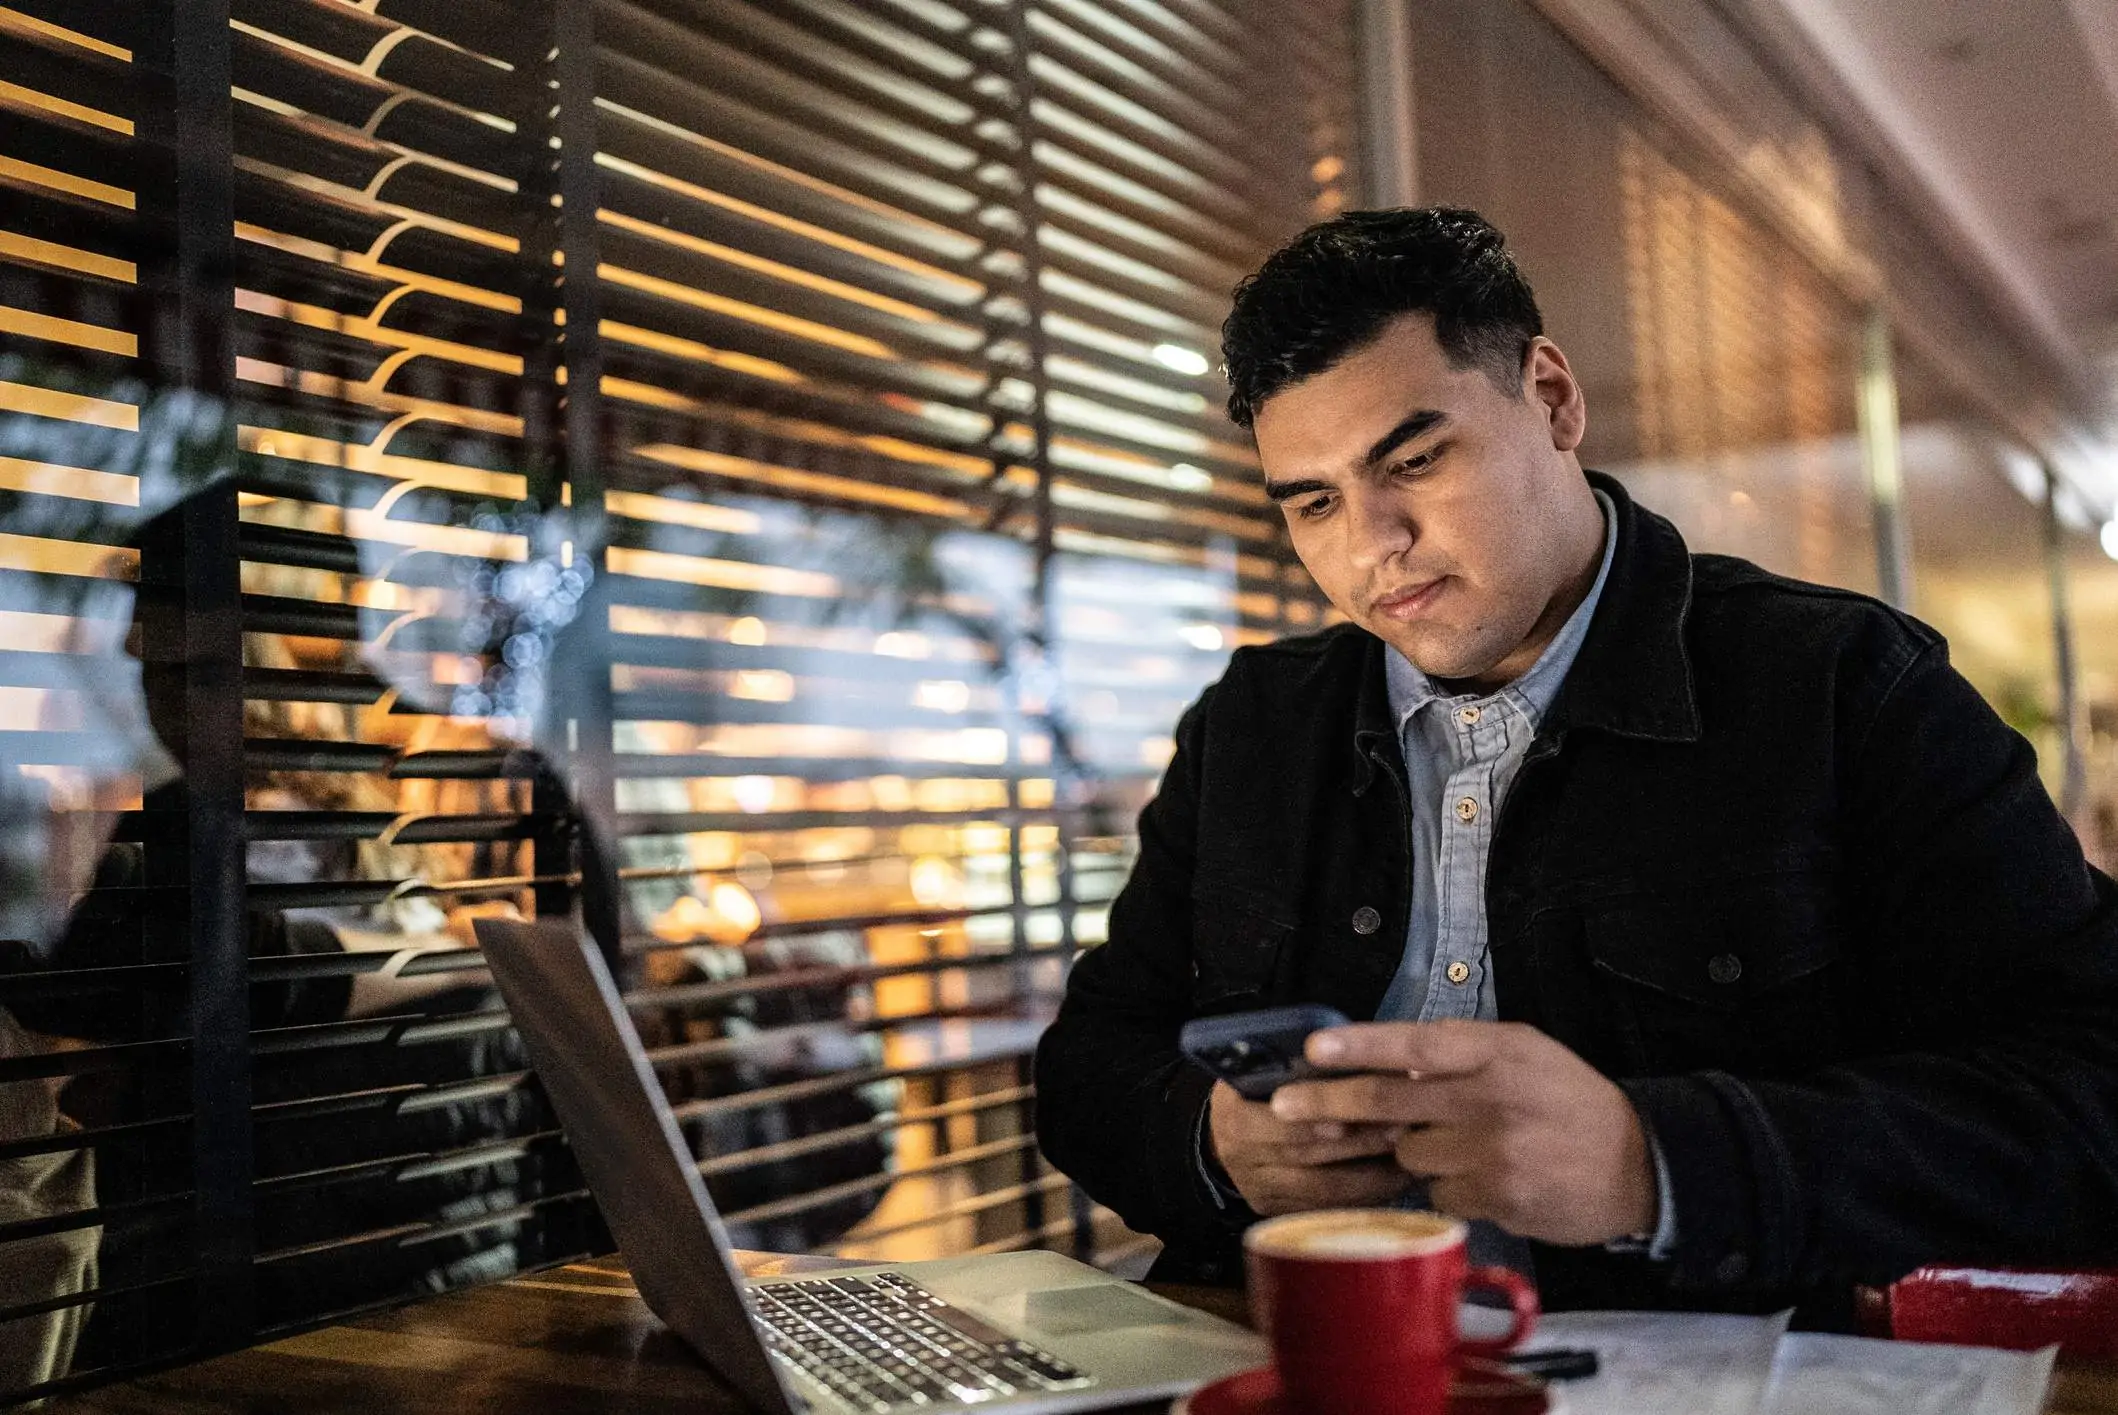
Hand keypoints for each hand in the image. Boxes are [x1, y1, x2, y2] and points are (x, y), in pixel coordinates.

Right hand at [1206, 1079, 1411, 1215]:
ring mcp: (1257, 1189)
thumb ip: (1309, 1069)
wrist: (1230, 1136)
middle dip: (1358, 1141)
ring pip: (1320, 1189)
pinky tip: (1394, 1181)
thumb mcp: (1272, 1069)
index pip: (1277, 1118)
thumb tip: (1375, 1061)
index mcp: (1233, 1111)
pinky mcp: (1276, 1212)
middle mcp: (1238, 1154)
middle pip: (1305, 1153)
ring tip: (1409, 1156)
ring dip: (1370, 1174)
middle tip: (1403, 1127)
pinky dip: (1363, 1196)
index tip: (1361, 1112)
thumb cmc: (1262, 1090)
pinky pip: (1325, 1209)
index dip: (1318, 1118)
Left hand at [1270, 1020, 1656, 1245]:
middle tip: (1283, 1106)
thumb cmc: (1570, 1102)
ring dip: (1414, 1151)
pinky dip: (1448, 1186)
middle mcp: (1489, 1098)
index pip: (1413, 1043)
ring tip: (1458, 1144)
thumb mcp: (1524, 1053)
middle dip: (1327, 1103)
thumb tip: (1393, 1056)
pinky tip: (1483, 1177)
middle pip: (1388, 1101)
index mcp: (1496, 1052)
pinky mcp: (1495, 1198)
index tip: (1312, 1048)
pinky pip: (1438, 1192)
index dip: (1357, 1046)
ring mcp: (1492, 1152)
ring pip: (1408, 1153)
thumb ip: (1461, 1050)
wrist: (1637, 1163)